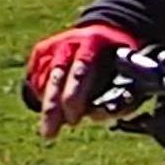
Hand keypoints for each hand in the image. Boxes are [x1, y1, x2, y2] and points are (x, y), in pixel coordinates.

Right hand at [23, 20, 140, 136]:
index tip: (74, 119)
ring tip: (49, 130)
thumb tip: (96, 117)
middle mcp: (69, 42)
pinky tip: (51, 111)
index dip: (74, 97)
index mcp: (93, 44)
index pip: (80, 71)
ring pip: (43, 80)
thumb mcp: (128, 72)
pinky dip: (42, 96)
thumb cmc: (118, 60)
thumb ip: (118, 95)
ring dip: (47, 107)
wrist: (105, 31)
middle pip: (56, 77)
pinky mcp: (40, 51)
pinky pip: (36, 79)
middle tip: (50, 133)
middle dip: (52, 107)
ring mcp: (52, 45)